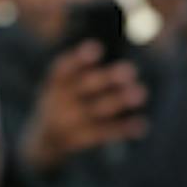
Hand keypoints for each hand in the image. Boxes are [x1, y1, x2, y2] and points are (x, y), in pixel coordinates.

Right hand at [19, 44, 147, 172]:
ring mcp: (70, 122)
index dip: (78, 59)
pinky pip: (104, 133)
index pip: (63, 70)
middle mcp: (60, 102)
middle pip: (84, 87)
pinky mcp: (81, 139)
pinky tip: (141, 124)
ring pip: (97, 110)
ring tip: (140, 93)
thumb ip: (79, 68)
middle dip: (107, 79)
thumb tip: (105, 47)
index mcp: (54, 85)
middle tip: (129, 70)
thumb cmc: (62, 100)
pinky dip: (123, 129)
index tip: (97, 48)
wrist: (45, 139)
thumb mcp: (60, 85)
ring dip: (119, 101)